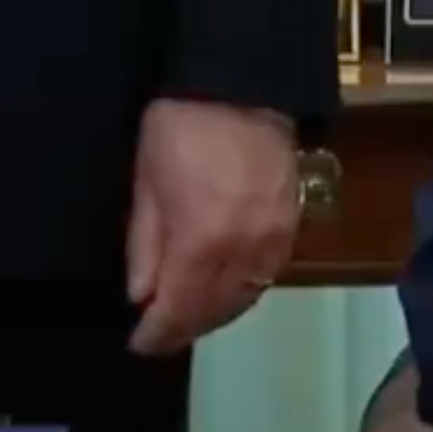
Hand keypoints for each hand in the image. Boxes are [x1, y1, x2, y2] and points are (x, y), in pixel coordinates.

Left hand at [125, 99, 299, 355]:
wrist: (242, 88)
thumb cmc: (179, 130)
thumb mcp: (146, 184)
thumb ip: (145, 245)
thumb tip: (142, 295)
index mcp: (202, 241)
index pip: (179, 306)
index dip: (158, 332)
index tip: (139, 344)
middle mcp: (244, 250)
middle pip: (216, 308)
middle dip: (186, 328)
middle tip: (161, 338)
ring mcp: (275, 239)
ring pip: (247, 296)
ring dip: (216, 315)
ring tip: (191, 321)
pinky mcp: (293, 225)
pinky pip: (268, 274)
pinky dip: (244, 292)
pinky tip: (226, 292)